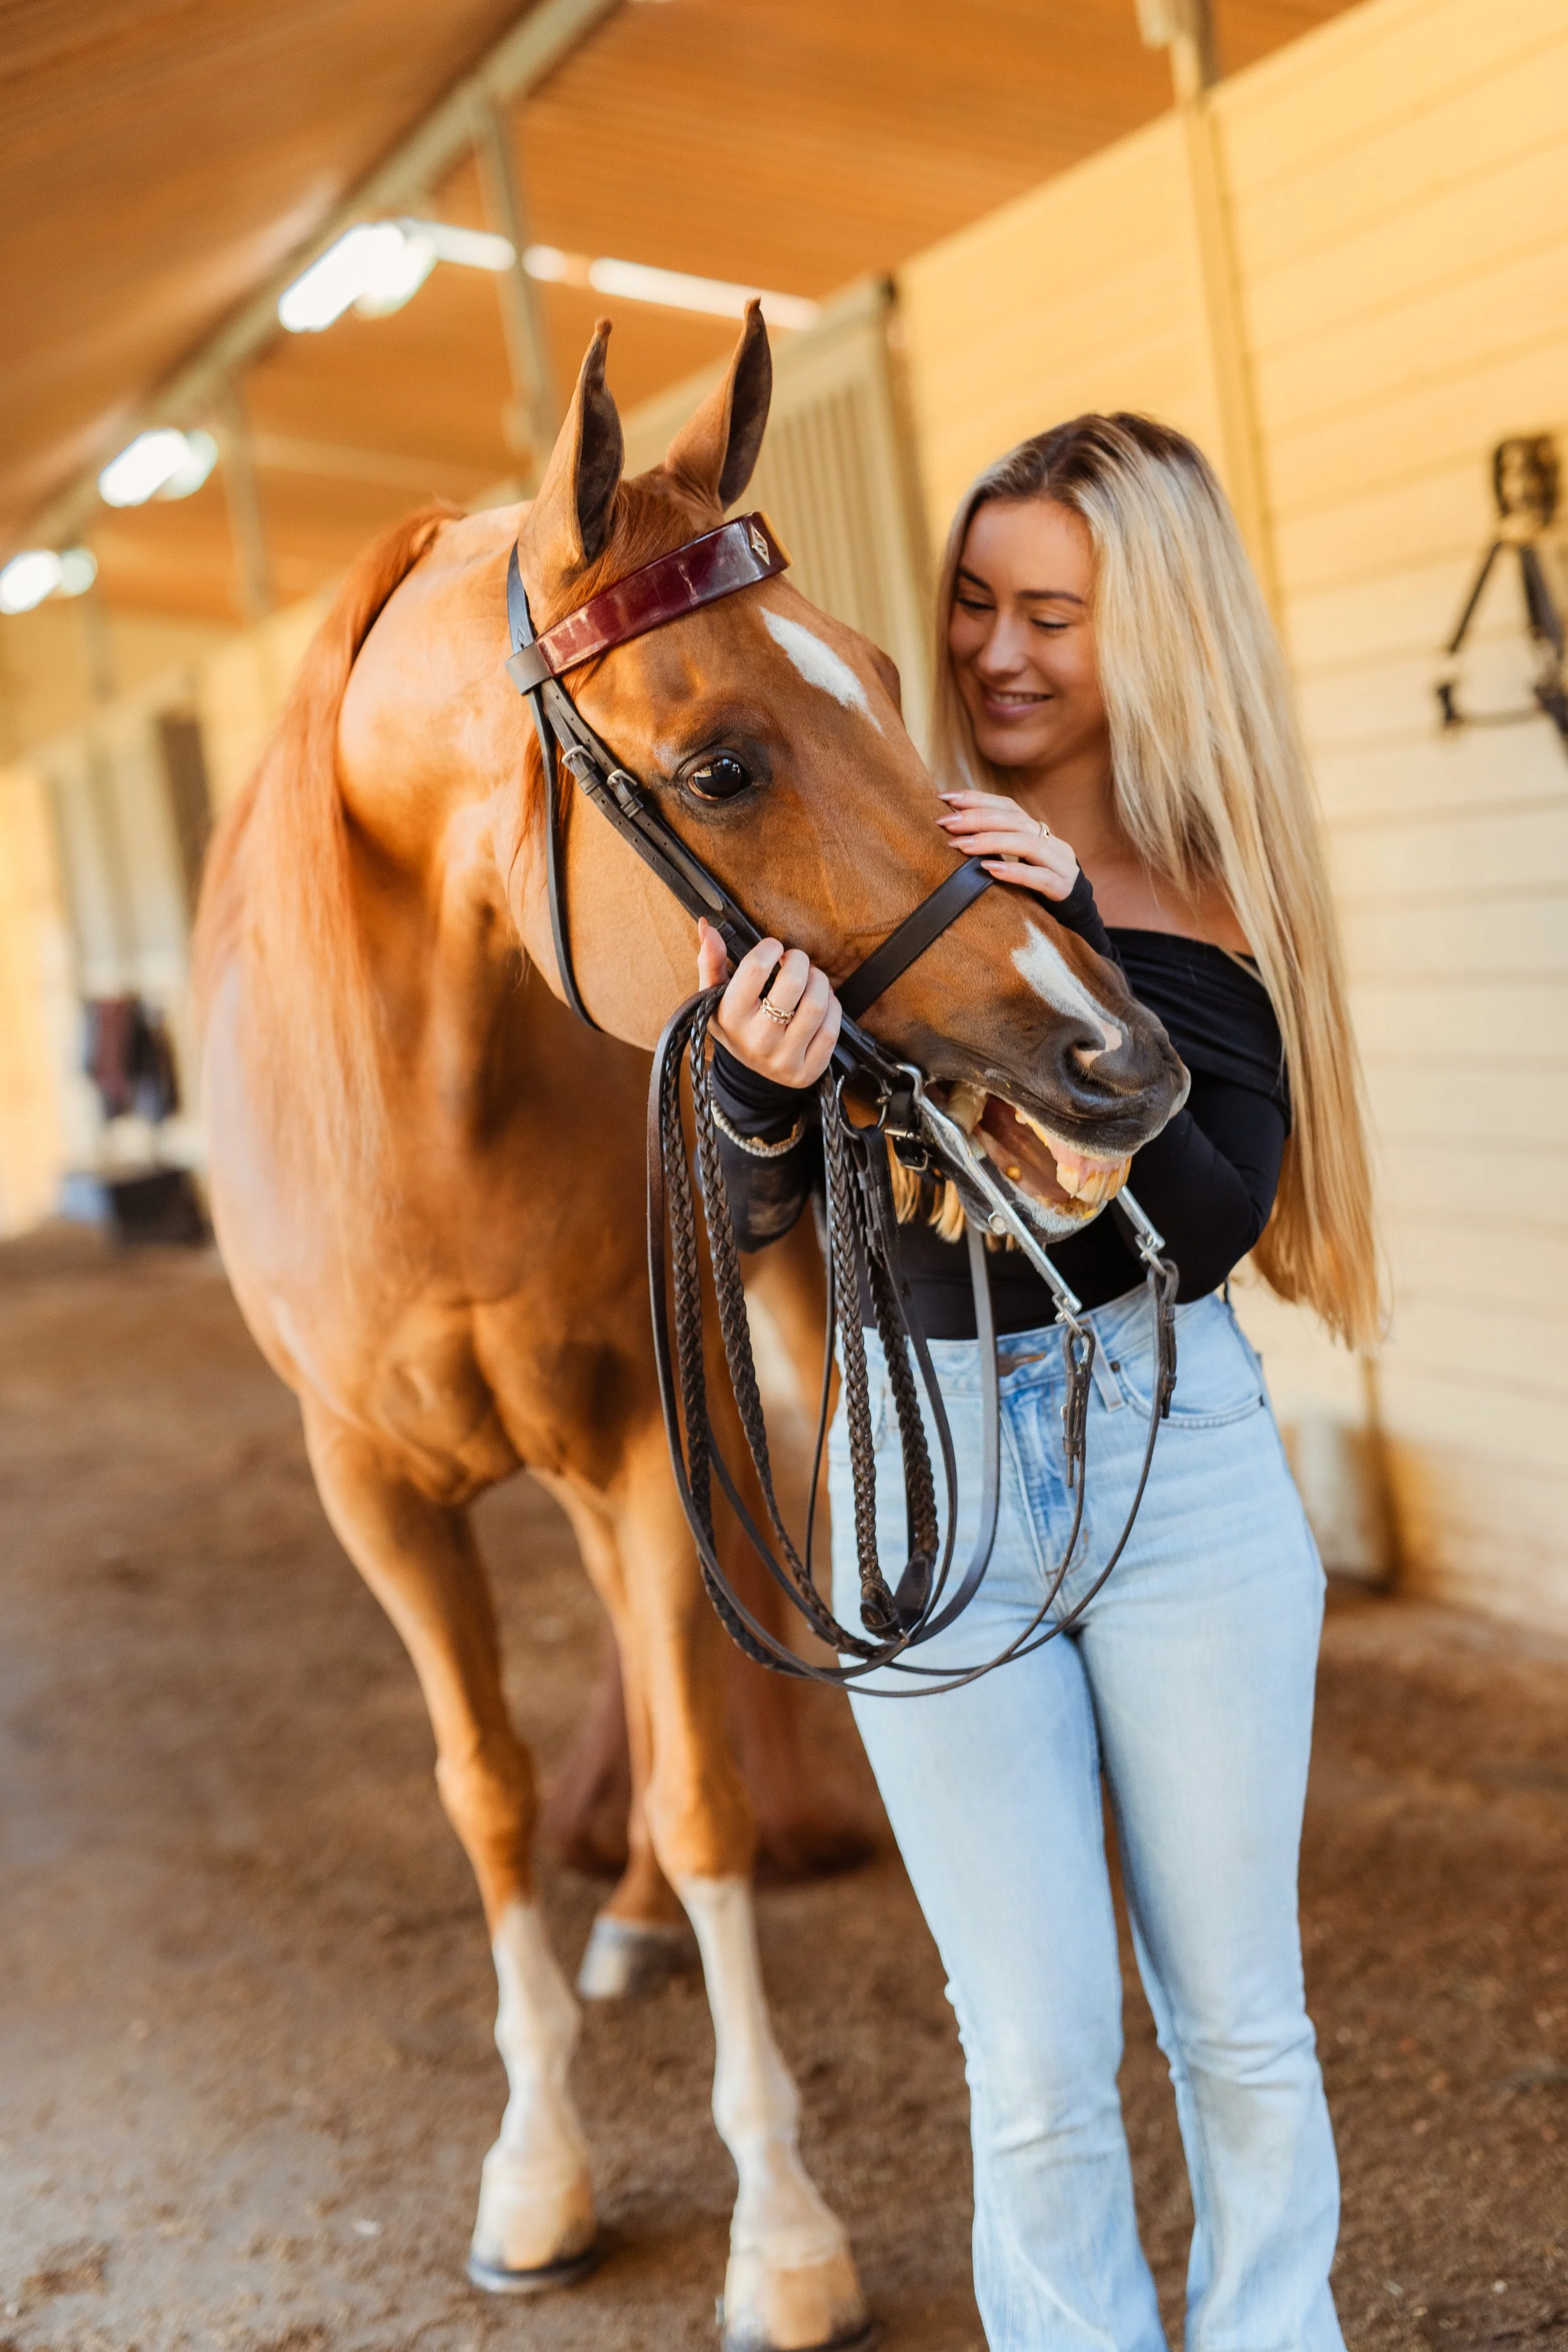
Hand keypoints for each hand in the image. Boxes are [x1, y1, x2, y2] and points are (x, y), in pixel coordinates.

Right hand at [697, 919, 841, 1087]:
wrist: (748, 1077)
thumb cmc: (735, 1026)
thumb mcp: (715, 998)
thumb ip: (711, 961)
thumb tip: (707, 926)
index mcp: (730, 1017)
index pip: (755, 969)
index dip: (769, 948)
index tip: (773, 948)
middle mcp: (757, 1040)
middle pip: (792, 984)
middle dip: (799, 960)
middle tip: (796, 960)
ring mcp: (783, 1059)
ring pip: (817, 1005)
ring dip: (820, 981)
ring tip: (812, 978)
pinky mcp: (807, 1071)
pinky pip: (831, 1029)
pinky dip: (832, 1007)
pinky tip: (822, 1002)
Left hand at [937, 791, 1080, 899]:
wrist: (1077, 910)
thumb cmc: (1038, 882)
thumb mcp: (1019, 859)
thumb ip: (997, 843)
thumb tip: (955, 830)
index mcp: (1037, 831)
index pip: (1007, 806)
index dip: (977, 799)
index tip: (945, 798)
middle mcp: (1050, 841)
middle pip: (1014, 820)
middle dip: (977, 818)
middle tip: (945, 823)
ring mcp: (1059, 863)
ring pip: (1026, 844)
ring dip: (990, 841)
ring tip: (960, 845)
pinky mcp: (1062, 886)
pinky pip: (1039, 877)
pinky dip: (1014, 871)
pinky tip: (990, 869)